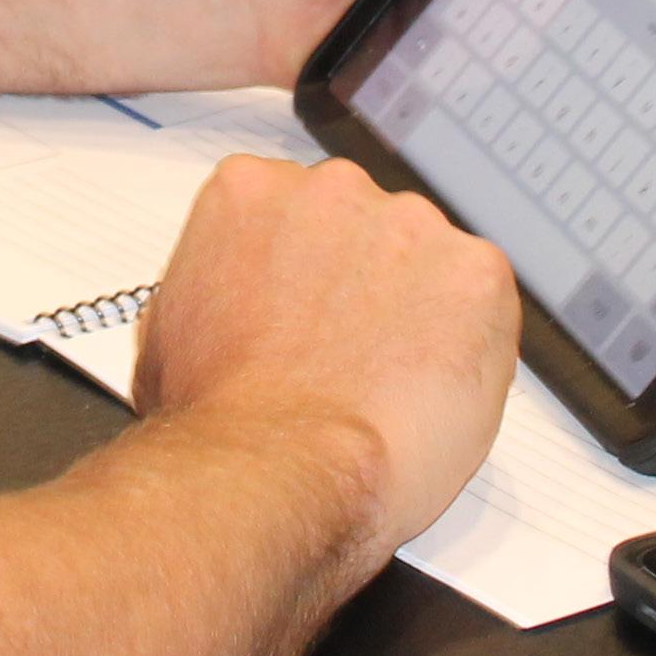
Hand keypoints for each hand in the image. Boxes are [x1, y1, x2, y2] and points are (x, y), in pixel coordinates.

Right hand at [133, 153, 518, 557]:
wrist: (280, 466)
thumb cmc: (221, 417)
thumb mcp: (170, 331)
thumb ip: (211, 288)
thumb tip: (223, 308)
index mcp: (252, 191)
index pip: (295, 212)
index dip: (305, 270)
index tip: (307, 312)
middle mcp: (332, 189)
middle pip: (365, 226)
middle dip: (363, 282)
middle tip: (350, 352)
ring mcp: (410, 225)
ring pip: (428, 260)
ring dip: (419, 309)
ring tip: (391, 382)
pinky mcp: (476, 271)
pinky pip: (485, 300)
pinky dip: (471, 342)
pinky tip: (432, 387)